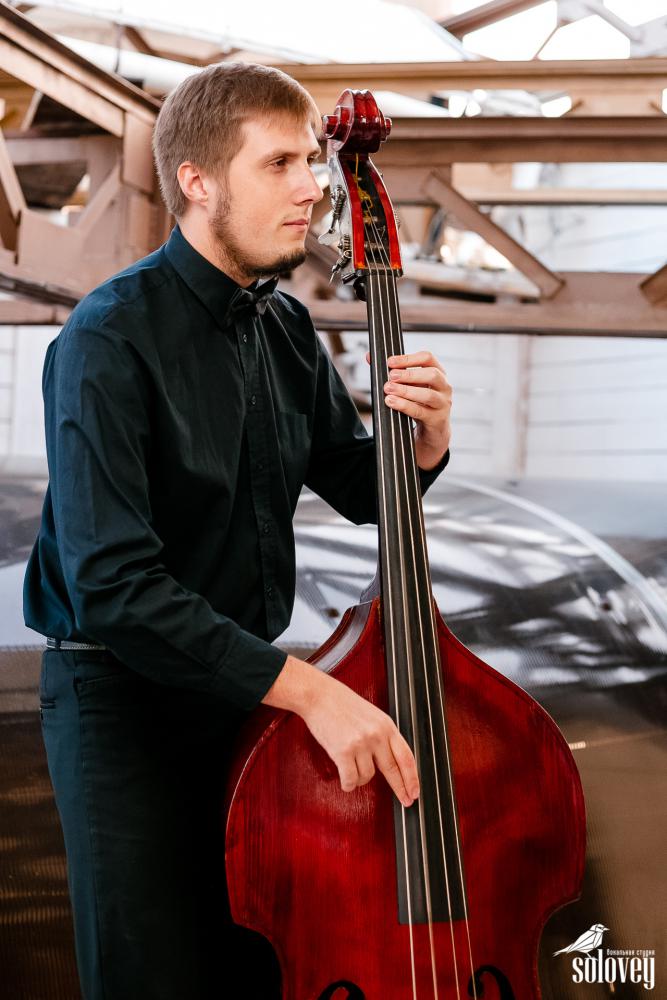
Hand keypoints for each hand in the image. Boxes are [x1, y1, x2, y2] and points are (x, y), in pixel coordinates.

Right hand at [262, 655, 419, 807]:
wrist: (319, 696)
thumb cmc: (342, 704)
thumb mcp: (372, 716)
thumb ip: (383, 736)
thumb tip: (392, 762)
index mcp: (386, 725)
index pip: (406, 757)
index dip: (412, 778)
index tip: (415, 791)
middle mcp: (376, 735)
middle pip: (393, 770)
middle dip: (400, 789)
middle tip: (405, 801)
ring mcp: (360, 744)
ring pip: (367, 777)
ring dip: (360, 778)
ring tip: (351, 765)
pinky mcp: (343, 752)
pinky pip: (350, 779)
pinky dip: (348, 783)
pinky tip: (345, 778)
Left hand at [366, 349, 451, 469]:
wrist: (432, 430)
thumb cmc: (420, 403)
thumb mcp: (409, 386)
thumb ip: (392, 371)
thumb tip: (370, 357)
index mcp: (438, 372)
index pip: (427, 358)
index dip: (408, 358)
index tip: (390, 362)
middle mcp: (444, 386)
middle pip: (432, 374)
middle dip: (409, 374)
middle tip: (390, 376)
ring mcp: (443, 404)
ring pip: (428, 394)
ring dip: (406, 391)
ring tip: (388, 389)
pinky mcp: (437, 419)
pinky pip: (421, 411)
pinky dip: (405, 406)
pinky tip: (392, 402)